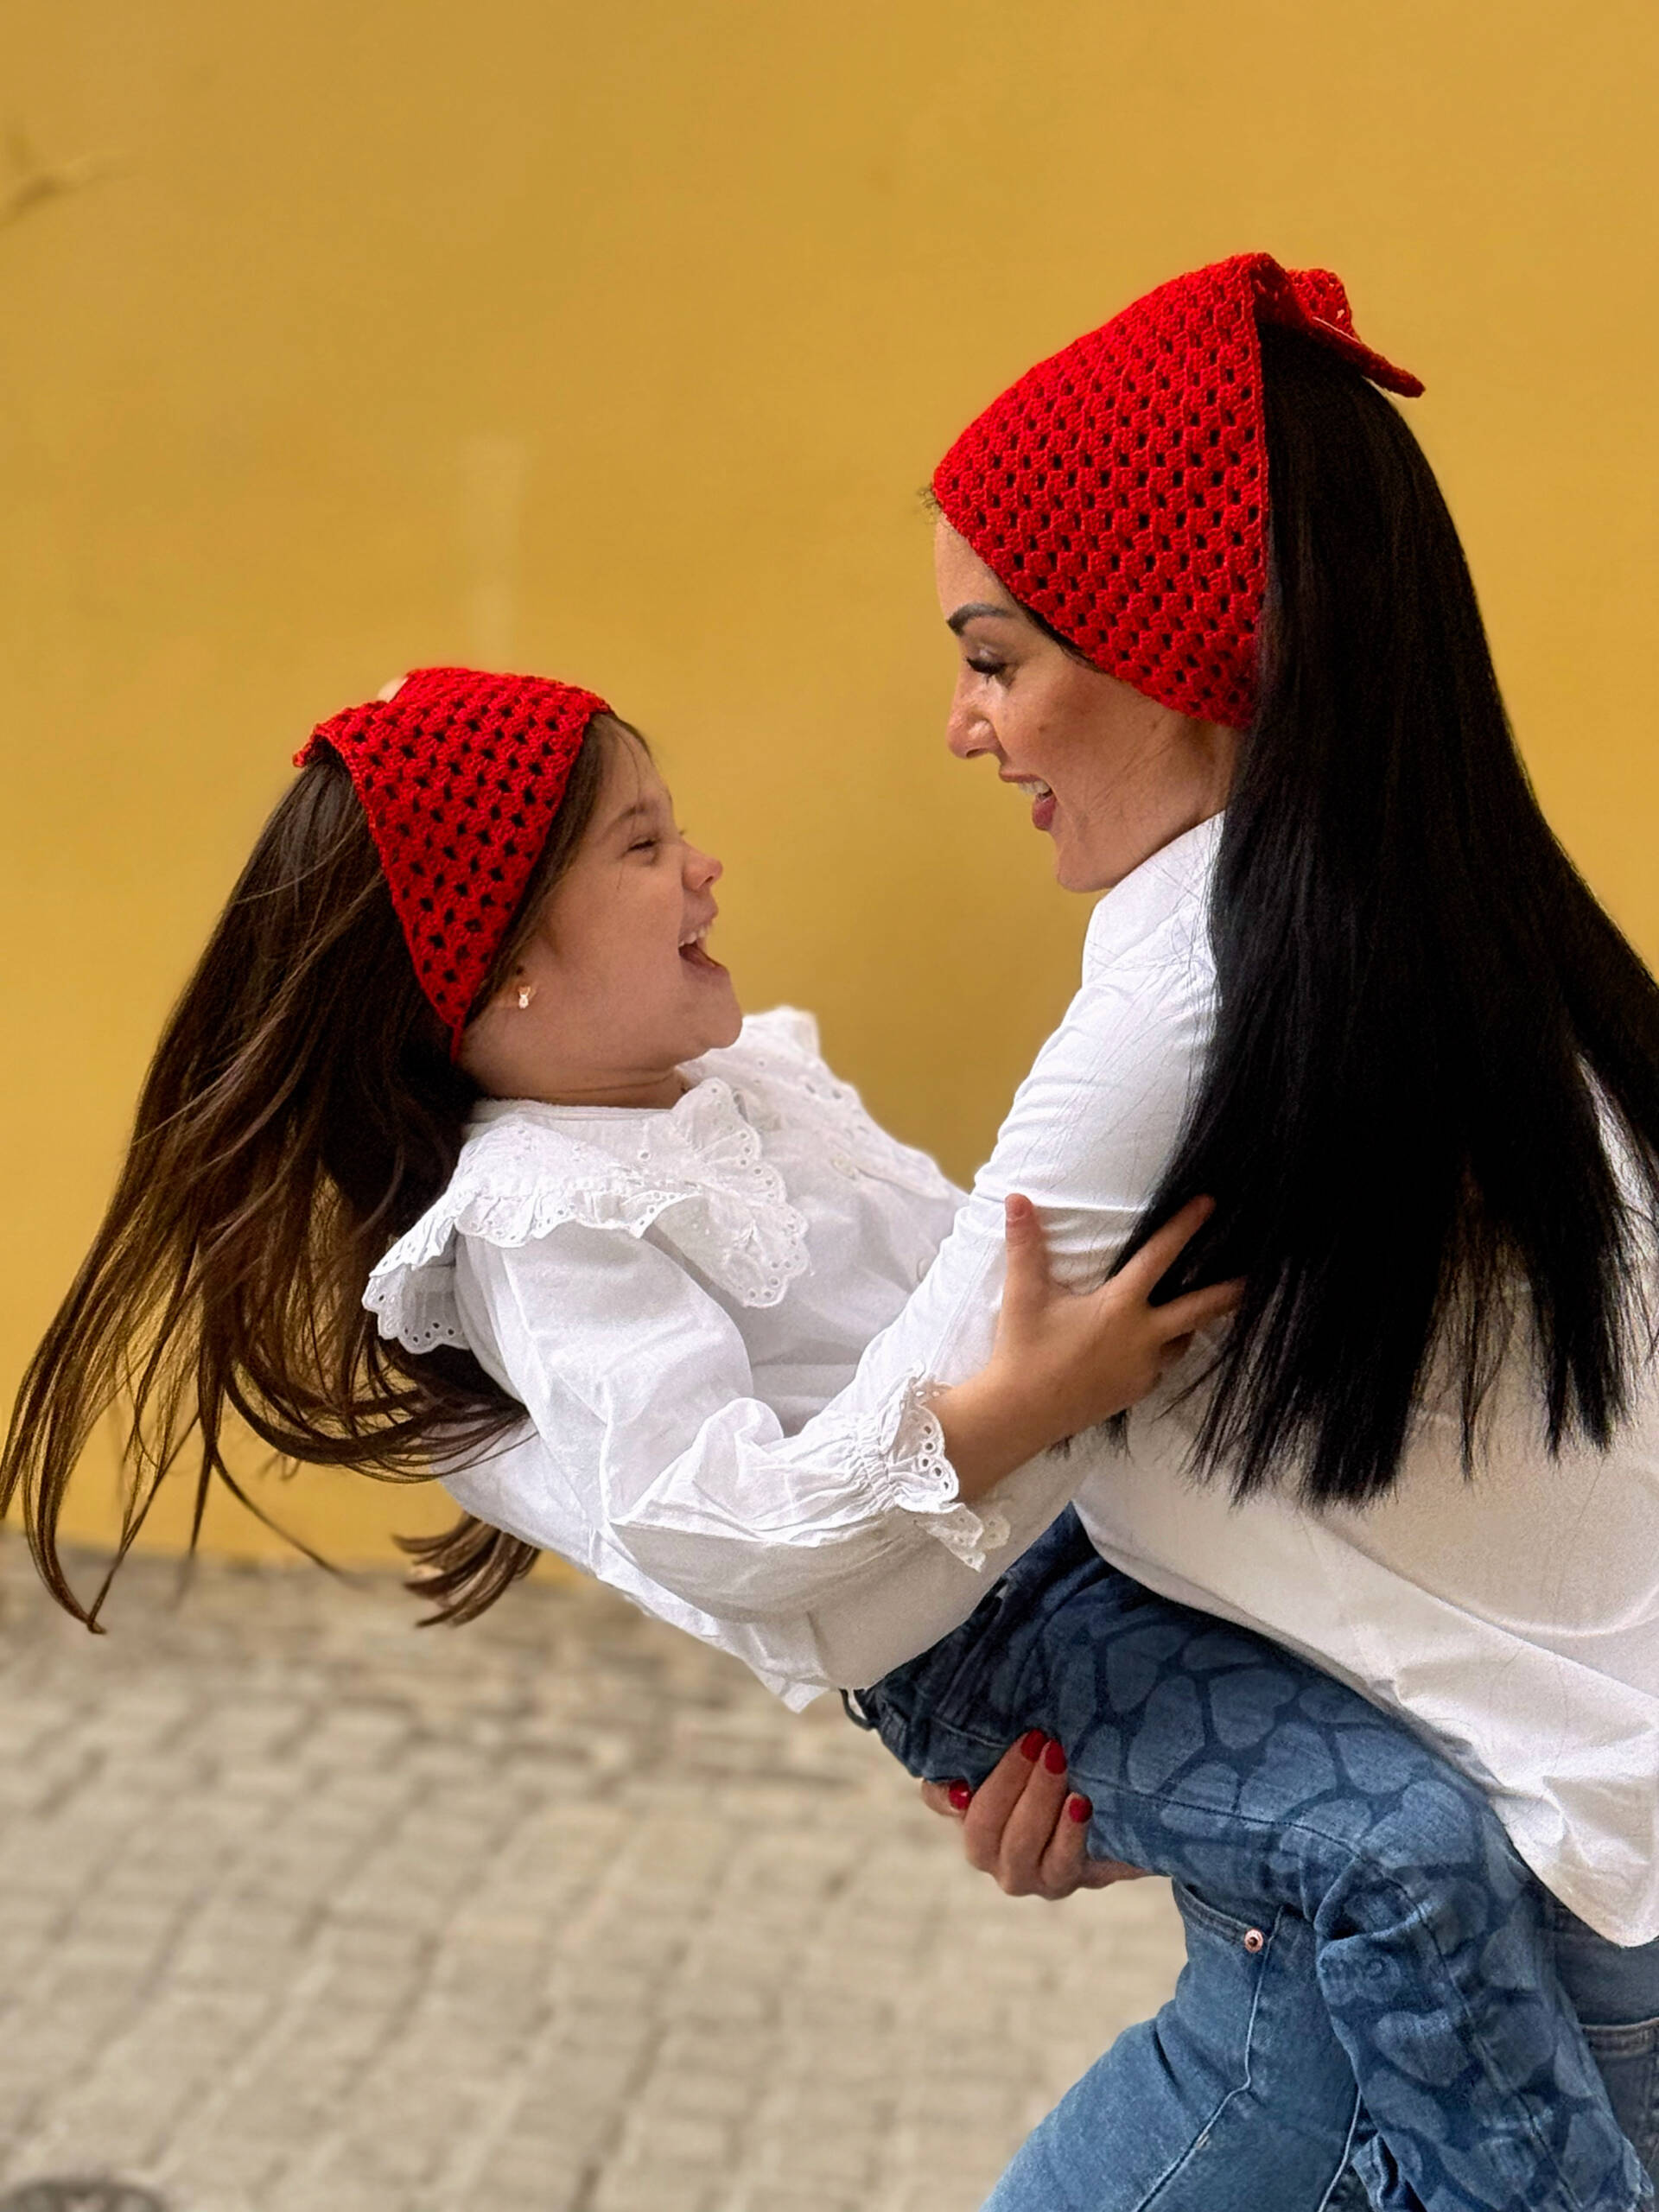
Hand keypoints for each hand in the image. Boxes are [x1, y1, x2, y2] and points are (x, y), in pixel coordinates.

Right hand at [919, 1733, 1150, 1899]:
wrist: (1122, 1801)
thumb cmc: (1064, 1759)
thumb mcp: (1029, 1743)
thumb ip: (993, 1739)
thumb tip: (970, 1753)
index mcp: (972, 1811)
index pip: (939, 1800)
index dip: (944, 1793)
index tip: (964, 1778)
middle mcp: (993, 1852)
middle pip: (980, 1831)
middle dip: (1006, 1783)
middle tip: (1036, 1740)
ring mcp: (1030, 1874)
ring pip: (1018, 1847)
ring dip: (1037, 1800)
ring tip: (1058, 1759)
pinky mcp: (1069, 1879)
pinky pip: (1062, 1864)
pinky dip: (1069, 1833)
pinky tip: (1081, 1804)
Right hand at [995, 1191, 1240, 1439]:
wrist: (1021, 1413)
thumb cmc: (1024, 1350)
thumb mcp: (1024, 1294)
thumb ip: (1025, 1245)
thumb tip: (1016, 1198)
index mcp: (1119, 1307)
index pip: (1159, 1257)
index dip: (1184, 1227)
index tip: (1209, 1203)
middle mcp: (1142, 1337)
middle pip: (1199, 1310)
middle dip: (1230, 1292)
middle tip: (1257, 1277)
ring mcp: (1143, 1369)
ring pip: (1181, 1342)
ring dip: (1190, 1324)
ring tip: (1197, 1309)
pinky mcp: (1137, 1391)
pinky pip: (1161, 1365)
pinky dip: (1162, 1350)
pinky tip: (1151, 1345)